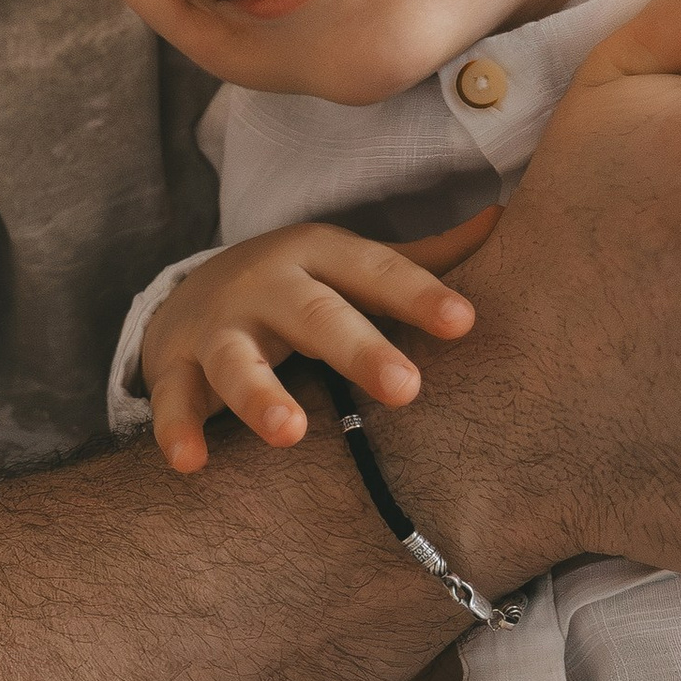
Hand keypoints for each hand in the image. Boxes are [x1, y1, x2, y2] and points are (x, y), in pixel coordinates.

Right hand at [142, 212, 496, 473]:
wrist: (191, 293)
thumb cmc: (302, 287)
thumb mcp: (352, 265)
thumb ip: (422, 258)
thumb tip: (506, 218)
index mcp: (322, 256)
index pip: (377, 272)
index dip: (419, 295)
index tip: (464, 322)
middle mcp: (269, 286)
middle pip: (315, 314)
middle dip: (357, 349)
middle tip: (405, 389)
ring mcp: (218, 327)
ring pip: (238, 361)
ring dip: (260, 395)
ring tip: (290, 433)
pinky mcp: (174, 365)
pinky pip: (174, 399)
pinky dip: (177, 428)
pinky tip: (190, 462)